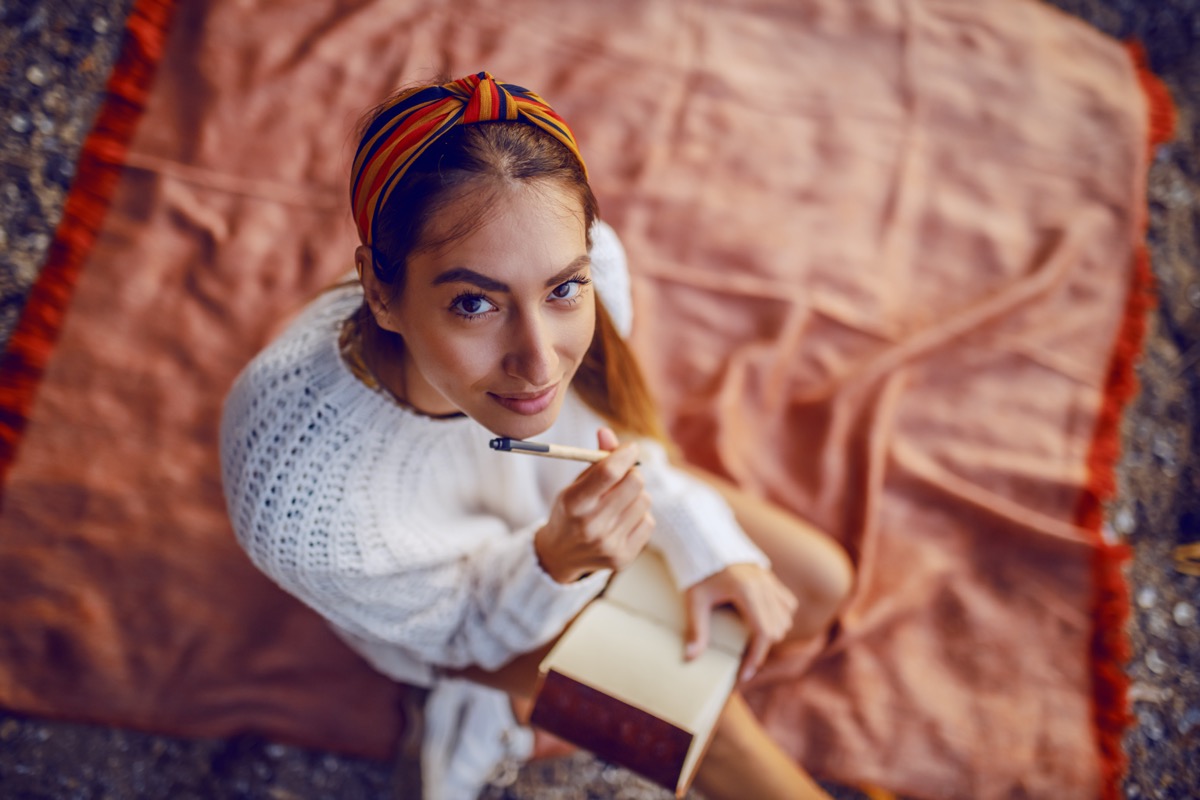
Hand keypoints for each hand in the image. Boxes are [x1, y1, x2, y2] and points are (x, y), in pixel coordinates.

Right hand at [534, 428, 654, 583]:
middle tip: (625, 475)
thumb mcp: (575, 484)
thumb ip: (595, 460)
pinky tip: (622, 521)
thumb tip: (607, 432)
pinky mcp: (622, 558)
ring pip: (645, 501)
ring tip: (619, 502)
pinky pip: (649, 522)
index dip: (624, 454)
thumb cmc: (570, 511)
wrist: (560, 555)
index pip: (608, 472)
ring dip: (636, 496)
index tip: (631, 448)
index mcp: (573, 503)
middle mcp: (590, 526)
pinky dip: (639, 516)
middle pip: (634, 484)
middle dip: (633, 473)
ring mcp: (608, 544)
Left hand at [684, 563, 797, 681]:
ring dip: (773, 632)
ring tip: (750, 641)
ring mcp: (770, 580)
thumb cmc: (698, 570)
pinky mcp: (771, 577)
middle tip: (742, 660)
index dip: (756, 658)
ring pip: (786, 618)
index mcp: (748, 591)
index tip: (744, 675)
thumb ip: (696, 628)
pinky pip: (788, 603)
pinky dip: (780, 616)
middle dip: (761, 648)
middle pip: (777, 629)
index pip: (763, 633)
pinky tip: (761, 621)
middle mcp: (764, 586)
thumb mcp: (694, 599)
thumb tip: (690, 657)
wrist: (704, 540)